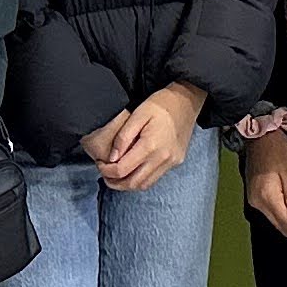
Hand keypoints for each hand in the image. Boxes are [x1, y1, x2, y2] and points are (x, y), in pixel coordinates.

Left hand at [85, 83, 204, 192]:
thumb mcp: (137, 114)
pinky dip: (141, 179)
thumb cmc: (161, 104)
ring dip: (128, 184)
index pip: (122, 170)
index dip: (107, 170)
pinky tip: (133, 170)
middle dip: (115, 182)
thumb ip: (123, 137)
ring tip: (116, 175)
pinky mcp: (176, 162)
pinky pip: (155, 178)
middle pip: (133, 184)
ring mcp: (171, 162)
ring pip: (144, 185)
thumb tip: (112, 158)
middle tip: (105, 173)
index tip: (100, 163)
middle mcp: (162, 158)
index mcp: (151, 145)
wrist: (187, 101)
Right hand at [242, 131, 286, 242]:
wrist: (260, 135)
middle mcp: (258, 200)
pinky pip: (272, 211)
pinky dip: (284, 216)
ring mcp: (255, 198)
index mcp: (267, 196)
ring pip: (275, 220)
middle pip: (280, 225)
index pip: (286, 223)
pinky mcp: (256, 194)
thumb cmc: (274, 147)